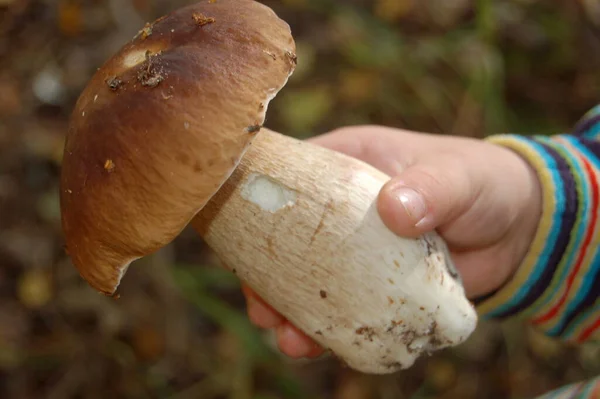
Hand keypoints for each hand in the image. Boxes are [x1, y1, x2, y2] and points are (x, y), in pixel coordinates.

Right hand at [242, 126, 541, 358]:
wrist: (516, 227)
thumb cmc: (480, 181)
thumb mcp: (457, 176)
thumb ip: (430, 187)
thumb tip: (394, 210)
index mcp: (346, 165)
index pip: (289, 179)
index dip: (259, 207)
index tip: (241, 240)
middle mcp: (340, 210)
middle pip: (287, 239)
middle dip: (267, 273)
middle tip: (261, 305)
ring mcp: (354, 251)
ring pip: (309, 279)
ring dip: (292, 310)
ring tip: (287, 338)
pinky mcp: (373, 285)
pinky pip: (341, 307)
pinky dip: (328, 328)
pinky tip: (318, 348)